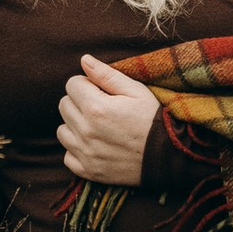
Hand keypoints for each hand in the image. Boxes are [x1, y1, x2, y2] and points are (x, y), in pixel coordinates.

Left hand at [58, 55, 159, 188]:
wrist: (169, 156)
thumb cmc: (154, 119)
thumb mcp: (136, 90)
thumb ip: (106, 74)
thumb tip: (84, 60)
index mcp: (96, 108)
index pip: (72, 84)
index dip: (87, 84)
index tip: (102, 91)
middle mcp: (86, 131)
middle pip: (64, 105)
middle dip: (79, 102)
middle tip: (101, 107)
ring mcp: (86, 153)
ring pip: (62, 131)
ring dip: (75, 125)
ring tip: (97, 126)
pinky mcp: (88, 171)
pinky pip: (68, 156)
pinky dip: (77, 150)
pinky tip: (95, 145)